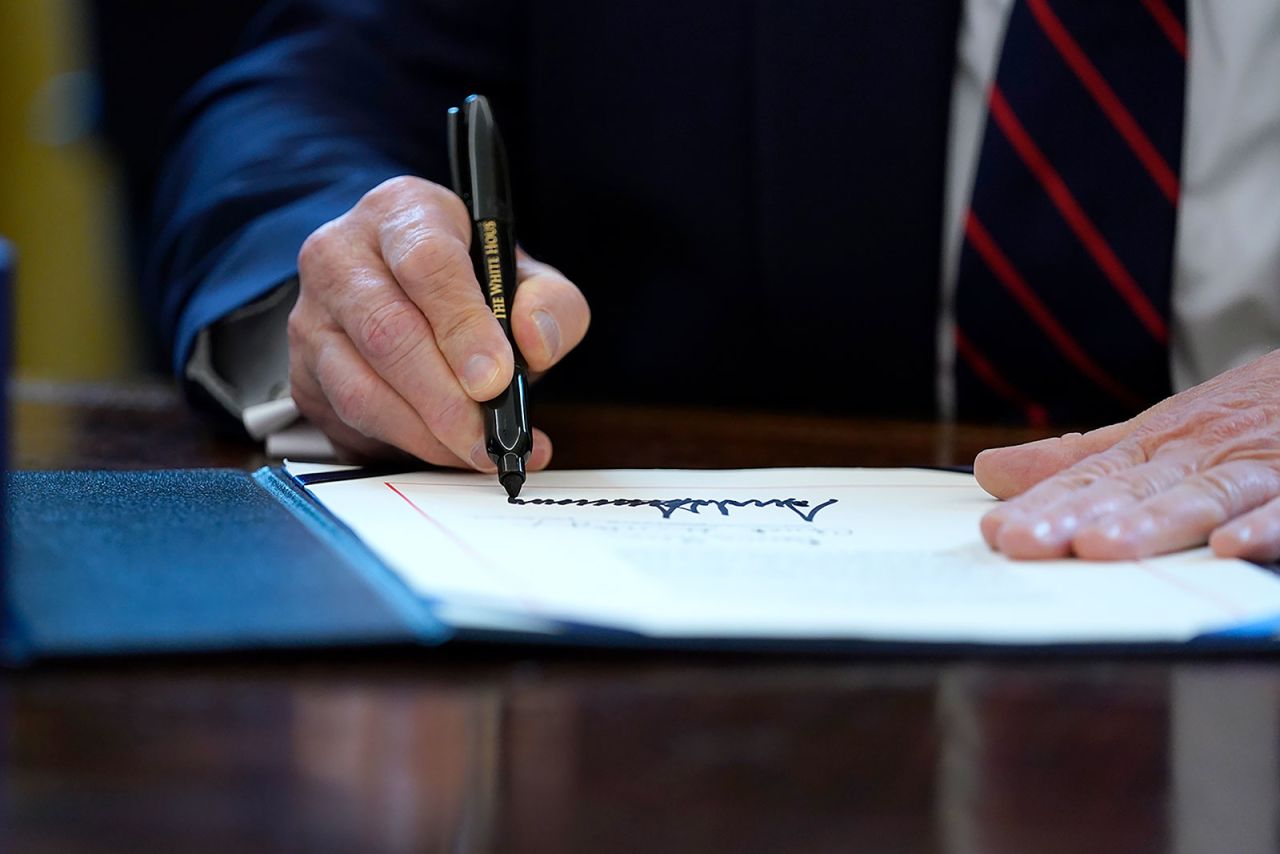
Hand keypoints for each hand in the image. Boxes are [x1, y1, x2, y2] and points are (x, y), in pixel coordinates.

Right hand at [287, 176, 588, 467]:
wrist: (413, 302)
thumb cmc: (473, 286)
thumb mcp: (527, 280)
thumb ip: (551, 304)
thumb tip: (536, 341)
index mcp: (403, 211)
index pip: (427, 262)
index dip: (463, 326)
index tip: (497, 379)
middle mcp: (341, 253)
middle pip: (387, 331)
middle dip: (447, 398)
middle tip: (491, 437)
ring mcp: (313, 315)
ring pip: (360, 386)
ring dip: (425, 433)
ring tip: (477, 451)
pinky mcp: (303, 371)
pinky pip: (349, 419)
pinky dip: (404, 446)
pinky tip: (446, 452)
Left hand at [974, 349, 1279, 561]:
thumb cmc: (1244, 409)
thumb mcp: (1158, 428)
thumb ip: (1078, 458)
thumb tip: (989, 471)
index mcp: (1157, 445)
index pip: (1088, 480)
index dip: (1042, 506)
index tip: (995, 533)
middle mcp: (1198, 452)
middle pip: (1131, 489)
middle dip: (1074, 516)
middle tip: (1023, 543)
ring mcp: (1256, 464)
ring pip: (1201, 495)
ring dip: (1152, 522)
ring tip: (1100, 547)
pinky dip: (1266, 524)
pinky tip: (1232, 546)